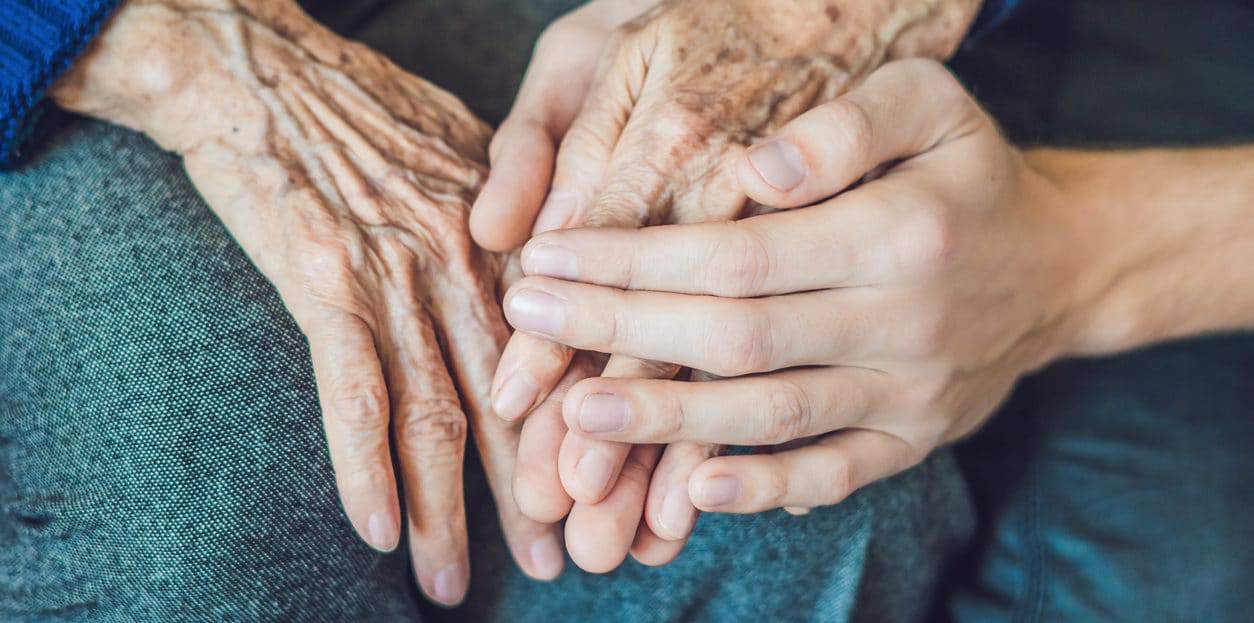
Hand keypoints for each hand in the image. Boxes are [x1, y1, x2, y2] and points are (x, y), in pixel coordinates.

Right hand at [53, 0, 560, 602]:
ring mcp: (398, 273)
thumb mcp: (469, 154)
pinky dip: (365, 469)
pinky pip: (352, 392)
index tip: (608, 491)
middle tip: (569, 561)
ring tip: (459, 582)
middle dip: (540, 491)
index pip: (565, 354)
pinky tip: (378, 531)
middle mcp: (469, 262)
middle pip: (518, 399)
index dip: (587, 431)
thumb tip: (539, 287)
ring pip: (438, 412)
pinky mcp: (325, 280)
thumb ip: (513, 231)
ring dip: (453, 510)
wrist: (262, 69)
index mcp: (510, 237)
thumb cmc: (365, 108)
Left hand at [476, 0, 981, 571]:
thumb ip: (841, 125)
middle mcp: (905, 321)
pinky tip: (690, 488)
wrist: (1059, 263)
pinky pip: (833, 474)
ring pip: (770, 416)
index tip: (549, 258)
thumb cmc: (969, 172)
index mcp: (899, 230)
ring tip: (573, 417)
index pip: (737, 253)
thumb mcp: (929, 103)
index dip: (634, 261)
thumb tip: (754, 168)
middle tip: (530, 324)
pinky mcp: (913, 440)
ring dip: (665, 422)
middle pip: (735, 338)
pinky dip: (763, 489)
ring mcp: (911, 393)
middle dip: (619, 334)